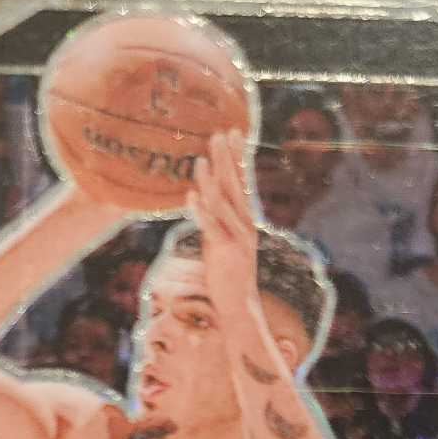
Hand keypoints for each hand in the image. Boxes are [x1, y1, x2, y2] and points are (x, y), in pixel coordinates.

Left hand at [187, 129, 260, 330]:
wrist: (238, 306)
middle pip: (234, 186)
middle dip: (226, 159)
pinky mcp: (226, 252)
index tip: (233, 132)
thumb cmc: (227, 275)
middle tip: (219, 134)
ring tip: (201, 159)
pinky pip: (212, 227)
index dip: (238, 157)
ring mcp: (238, 238)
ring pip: (223, 203)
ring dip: (211, 180)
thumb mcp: (220, 241)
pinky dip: (201, 210)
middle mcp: (245, 225)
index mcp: (245, 220)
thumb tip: (202, 197)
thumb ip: (214, 219)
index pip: (242, 182)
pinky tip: (192, 195)